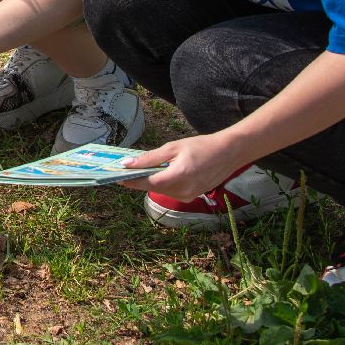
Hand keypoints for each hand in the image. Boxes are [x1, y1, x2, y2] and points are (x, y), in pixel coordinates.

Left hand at [117, 132, 244, 200]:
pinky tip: (162, 172)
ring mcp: (189, 196)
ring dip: (152, 181)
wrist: (228, 153)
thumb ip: (150, 158)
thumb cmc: (201, 146)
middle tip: (126, 169)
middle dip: (139, 179)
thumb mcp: (173, 148)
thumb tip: (127, 164)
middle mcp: (183, 191)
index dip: (130, 181)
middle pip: (153, 188)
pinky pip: (171, 191)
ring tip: (143, 168)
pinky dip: (164, 183)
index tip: (115, 176)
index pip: (147, 183)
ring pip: (161, 190)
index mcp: (178, 177)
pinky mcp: (192, 197)